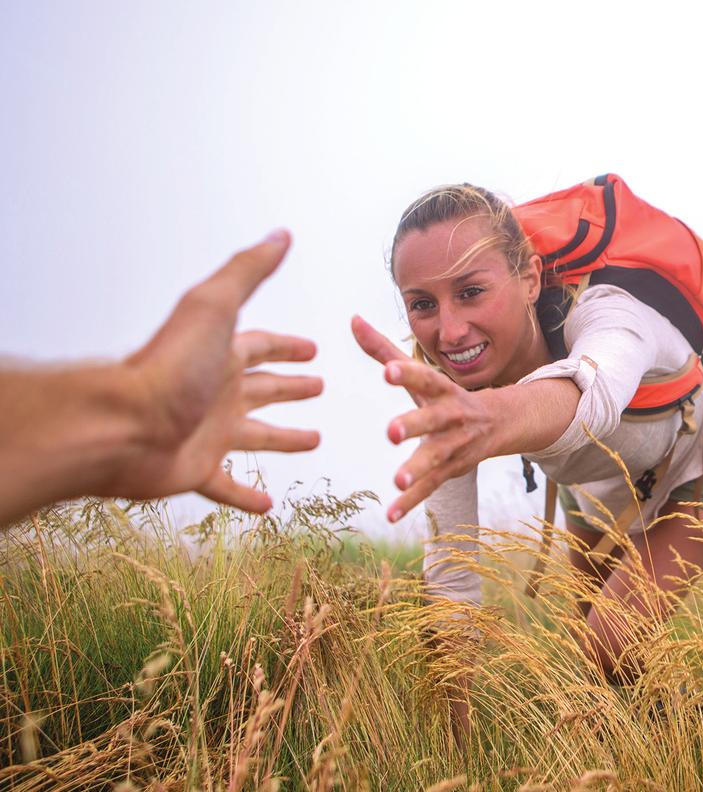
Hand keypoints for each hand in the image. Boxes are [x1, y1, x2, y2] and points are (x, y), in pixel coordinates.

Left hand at [111, 230, 321, 511]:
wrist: (123, 425)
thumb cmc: (169, 366)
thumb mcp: (214, 307)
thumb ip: (248, 272)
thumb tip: (280, 234)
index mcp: (223, 355)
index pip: (263, 346)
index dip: (289, 347)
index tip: (314, 349)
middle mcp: (218, 391)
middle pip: (263, 388)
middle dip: (291, 386)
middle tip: (320, 387)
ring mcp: (208, 432)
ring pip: (256, 436)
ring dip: (285, 438)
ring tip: (314, 441)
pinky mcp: (196, 468)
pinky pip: (226, 483)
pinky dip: (247, 495)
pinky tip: (269, 507)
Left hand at [351, 316, 495, 521]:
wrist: (501, 423)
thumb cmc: (446, 395)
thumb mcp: (420, 374)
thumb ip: (383, 349)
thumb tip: (352, 319)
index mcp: (442, 390)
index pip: (425, 378)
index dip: (407, 374)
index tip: (387, 371)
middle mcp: (452, 418)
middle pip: (433, 420)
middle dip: (414, 425)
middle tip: (391, 432)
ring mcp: (454, 446)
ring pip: (436, 458)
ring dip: (418, 469)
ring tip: (397, 480)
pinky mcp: (450, 470)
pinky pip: (431, 488)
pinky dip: (411, 503)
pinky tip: (391, 514)